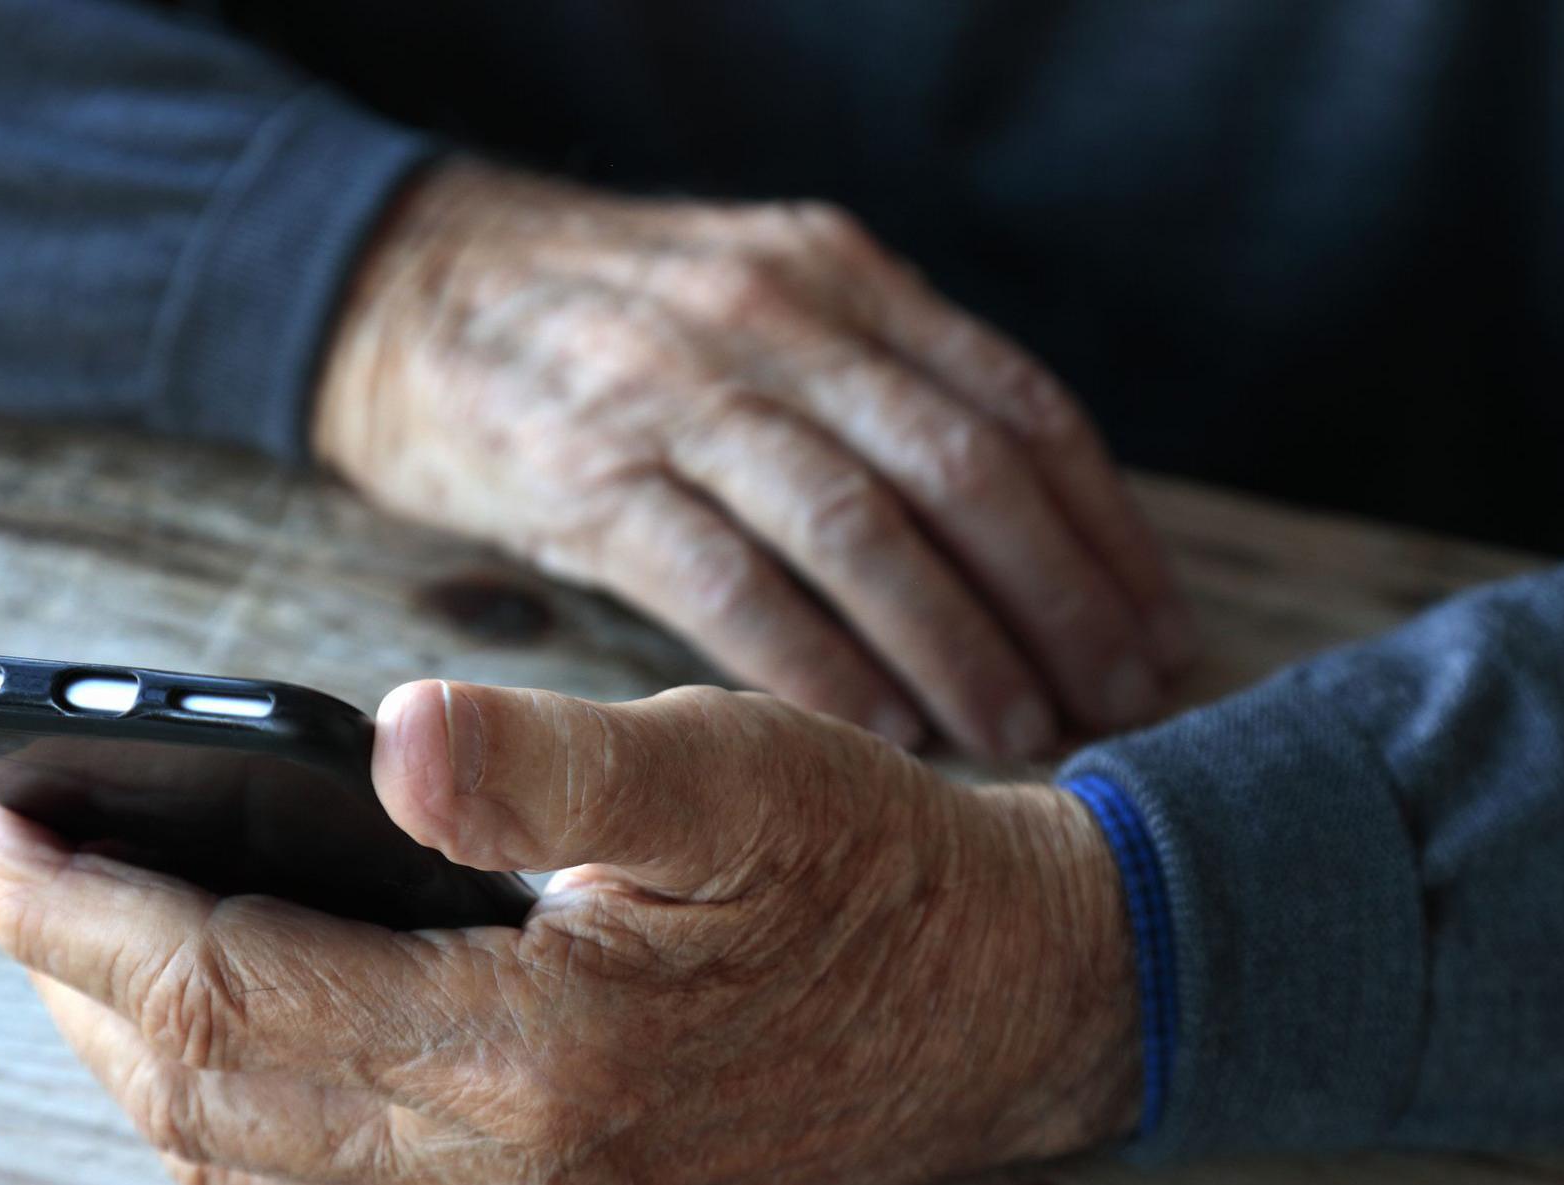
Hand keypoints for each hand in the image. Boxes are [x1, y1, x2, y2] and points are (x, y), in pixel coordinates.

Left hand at [0, 680, 1139, 1183]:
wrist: (1000, 1004)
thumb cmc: (869, 873)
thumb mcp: (736, 777)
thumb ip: (561, 766)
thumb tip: (402, 739)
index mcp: (533, 1063)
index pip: (220, 994)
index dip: (76, 900)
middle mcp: (503, 1177)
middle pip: (194, 1095)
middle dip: (64, 965)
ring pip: (237, 1157)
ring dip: (128, 1035)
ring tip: (70, 916)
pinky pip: (317, 1181)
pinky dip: (223, 1098)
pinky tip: (215, 1012)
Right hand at [315, 160, 1193, 756]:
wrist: (406, 283)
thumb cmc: (608, 319)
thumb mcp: (765, 299)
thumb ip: (877, 384)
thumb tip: (1014, 529)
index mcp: (842, 275)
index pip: (1018, 405)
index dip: (1105, 531)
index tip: (1157, 630)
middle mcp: (778, 317)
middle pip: (962, 472)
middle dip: (1059, 601)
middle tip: (1116, 701)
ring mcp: (679, 392)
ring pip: (860, 530)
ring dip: (958, 645)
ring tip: (1018, 732)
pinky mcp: (587, 474)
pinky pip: (728, 584)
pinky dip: (815, 665)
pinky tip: (876, 730)